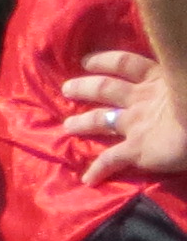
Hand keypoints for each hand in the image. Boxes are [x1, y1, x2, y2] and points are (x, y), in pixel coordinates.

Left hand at [68, 46, 186, 181]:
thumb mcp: (185, 76)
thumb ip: (177, 73)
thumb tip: (175, 76)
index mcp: (162, 78)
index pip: (129, 63)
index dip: (107, 60)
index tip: (88, 60)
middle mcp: (144, 98)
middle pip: (107, 88)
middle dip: (86, 86)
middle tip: (66, 87)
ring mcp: (138, 122)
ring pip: (101, 119)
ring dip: (82, 122)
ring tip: (66, 126)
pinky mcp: (137, 147)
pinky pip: (111, 160)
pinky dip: (98, 170)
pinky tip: (88, 180)